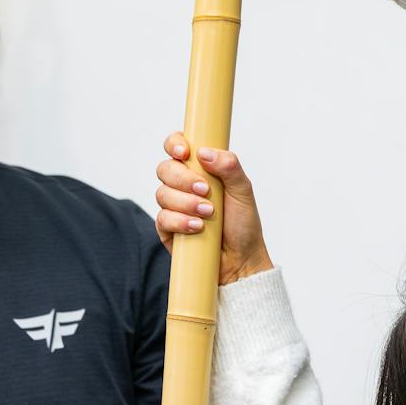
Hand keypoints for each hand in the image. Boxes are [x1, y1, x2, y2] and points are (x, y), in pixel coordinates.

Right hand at [154, 131, 272, 284]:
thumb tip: (204, 152)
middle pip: (165, 168)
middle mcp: (183, 185)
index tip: (185, 152)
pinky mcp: (167, 228)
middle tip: (205, 190)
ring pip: (162, 193)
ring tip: (208, 213)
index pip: (177, 147)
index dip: (174, 144)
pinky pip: (162, 218)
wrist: (241, 259)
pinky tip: (197, 227)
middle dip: (183, 178)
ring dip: (186, 202)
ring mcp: (173, 206)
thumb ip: (229, 166)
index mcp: (200, 169)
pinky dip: (180, 221)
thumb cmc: (243, 224)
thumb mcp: (243, 191)